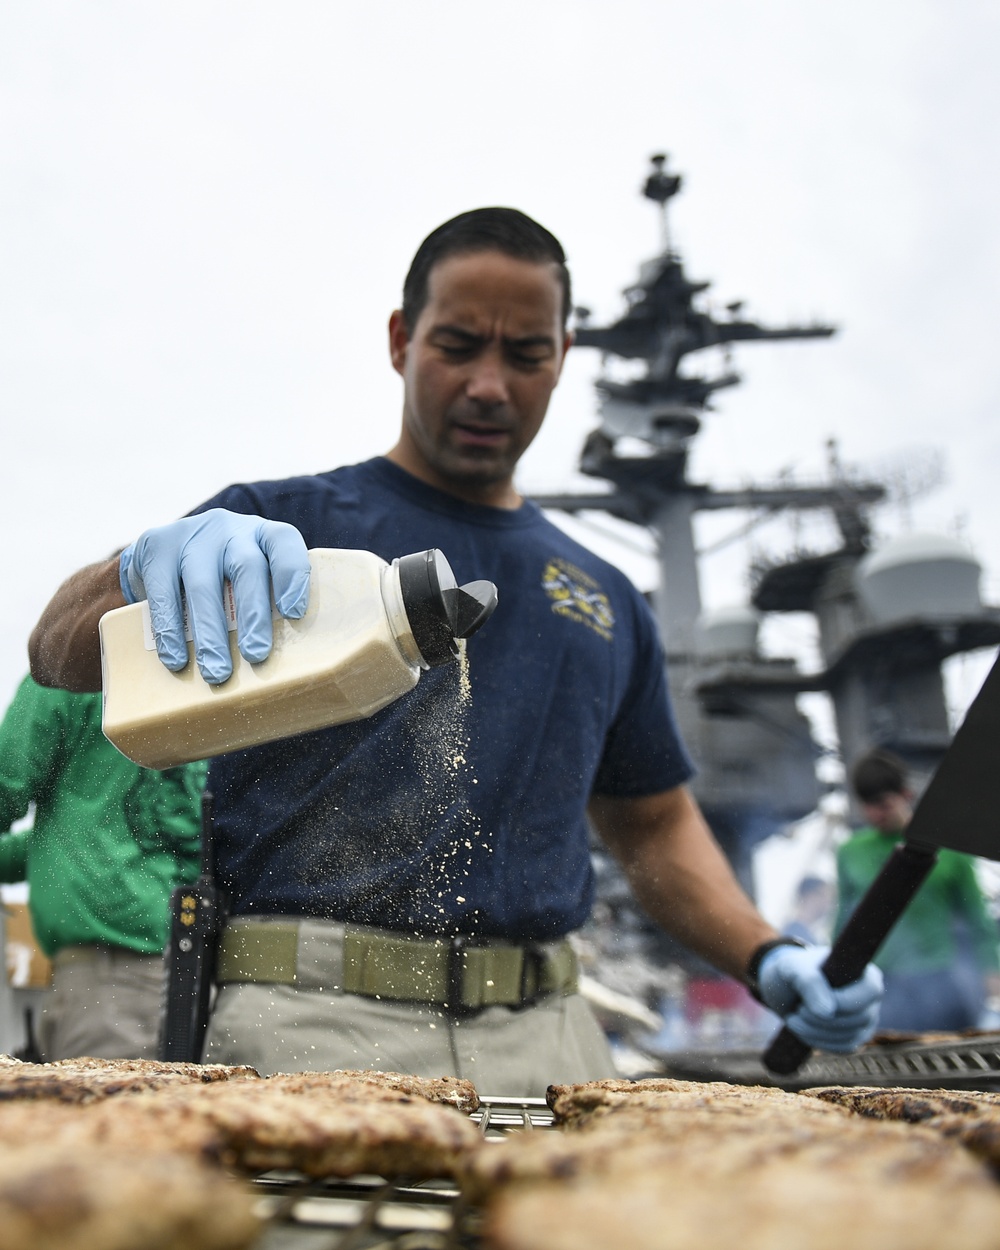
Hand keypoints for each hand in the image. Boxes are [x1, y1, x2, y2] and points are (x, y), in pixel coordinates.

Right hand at [119, 510, 310, 683]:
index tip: (293, 613)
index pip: (284, 542)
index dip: (292, 575)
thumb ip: (269, 603)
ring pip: (203, 586)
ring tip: (217, 672)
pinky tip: (176, 659)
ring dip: (211, 633)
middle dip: (253, 614)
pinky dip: (170, 631)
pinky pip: (163, 594)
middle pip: (246, 567)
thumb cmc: (223, 577)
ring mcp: (191, 536)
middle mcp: (230, 529)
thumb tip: (290, 664)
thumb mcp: (250, 576)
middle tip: (257, 655)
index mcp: (263, 535)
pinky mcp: (156, 546)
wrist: (163, 550)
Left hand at [757, 943, 883, 1052]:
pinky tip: (802, 1028)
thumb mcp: (794, 968)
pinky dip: (819, 1041)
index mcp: (864, 971)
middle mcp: (871, 996)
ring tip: (793, 1017)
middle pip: (858, 1017)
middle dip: (821, 1019)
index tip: (807, 1003)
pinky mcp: (855, 1037)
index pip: (869, 991)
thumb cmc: (794, 971)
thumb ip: (810, 982)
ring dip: (815, 1031)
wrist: (786, 988)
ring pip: (850, 1036)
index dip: (842, 1001)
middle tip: (797, 1010)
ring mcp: (866, 1018)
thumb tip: (828, 1012)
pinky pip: (844, 1048)